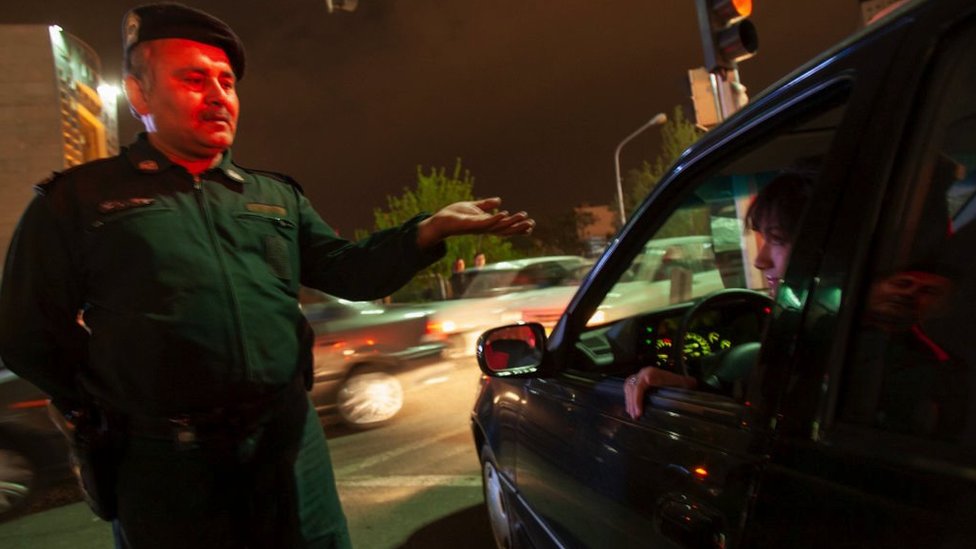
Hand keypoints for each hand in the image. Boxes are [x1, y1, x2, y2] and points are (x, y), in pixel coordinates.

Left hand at [416, 197, 534, 249]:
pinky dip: (495, 219)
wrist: (438, 221)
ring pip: (498, 226)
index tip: (530, 225)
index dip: (517, 226)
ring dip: (511, 222)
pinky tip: (504, 213)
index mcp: (486, 224)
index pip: (505, 226)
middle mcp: (484, 228)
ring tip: (524, 216)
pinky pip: (485, 223)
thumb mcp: (472, 207)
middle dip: (519, 227)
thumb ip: (485, 205)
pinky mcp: (470, 225)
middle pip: (505, 229)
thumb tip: (499, 201)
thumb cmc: (453, 216)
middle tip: (532, 223)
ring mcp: (478, 228)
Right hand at [624, 366, 696, 418]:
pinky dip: (628, 398)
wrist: (679, 379)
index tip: (639, 412)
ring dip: (629, 402)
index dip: (638, 399)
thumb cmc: (680, 383)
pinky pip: (628, 388)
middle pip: (633, 387)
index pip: (640, 386)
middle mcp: (643, 372)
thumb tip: (672, 382)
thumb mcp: (682, 383)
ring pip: (629, 387)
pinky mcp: (637, 380)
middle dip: (633, 403)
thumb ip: (684, 383)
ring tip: (632, 415)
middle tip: (636, 417)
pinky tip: (630, 408)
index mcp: (652, 373)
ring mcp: (639, 375)